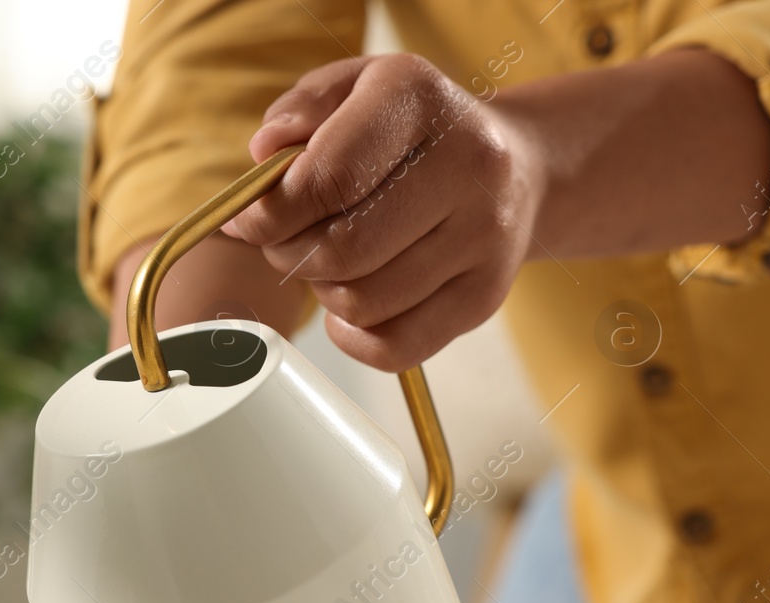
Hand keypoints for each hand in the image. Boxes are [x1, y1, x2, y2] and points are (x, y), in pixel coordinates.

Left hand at [221, 55, 540, 370]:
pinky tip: (351, 307)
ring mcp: (486, 234)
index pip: (326, 178)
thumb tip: (264, 157)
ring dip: (324, 293)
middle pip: (341, 250)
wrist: (521, 166)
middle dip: (290, 255)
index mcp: (419, 101)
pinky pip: (394, 347)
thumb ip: (300, 110)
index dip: (269, 214)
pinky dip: (353, 336)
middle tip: (287, 242)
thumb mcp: (354, 89)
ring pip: (362, 303)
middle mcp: (467, 163)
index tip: (248, 220)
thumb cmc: (413, 131)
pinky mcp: (487, 294)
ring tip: (330, 262)